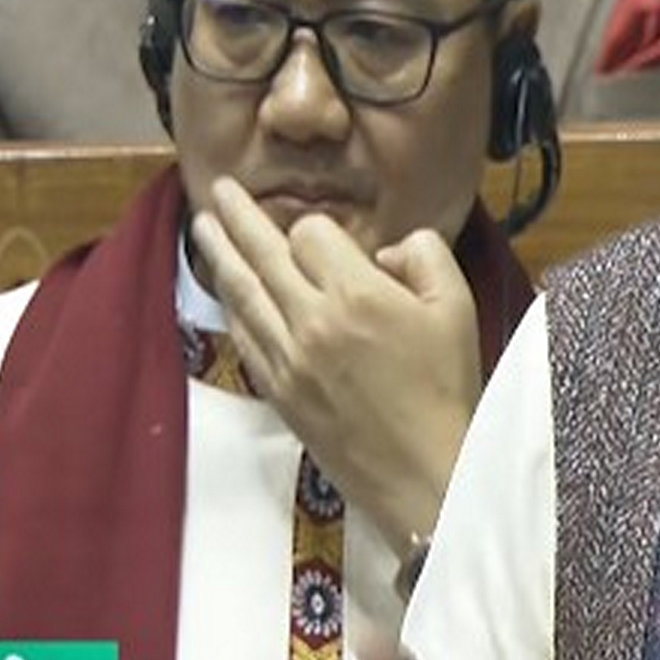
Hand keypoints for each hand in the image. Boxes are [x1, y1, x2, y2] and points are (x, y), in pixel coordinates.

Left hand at [190, 177, 480, 556]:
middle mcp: (312, 320)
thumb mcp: (458, 306)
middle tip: (217, 189)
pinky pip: (245, 336)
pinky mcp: (279, 390)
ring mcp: (288, 358)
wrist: (427, 470)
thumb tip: (387, 250)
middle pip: (263, 254)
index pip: (312, 234)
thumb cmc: (448, 386)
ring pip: (243, 293)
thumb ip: (426, 255)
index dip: (320, 226)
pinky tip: (226, 291)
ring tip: (202, 225)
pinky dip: (232, 306)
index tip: (332, 235)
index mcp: (358, 294)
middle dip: (237, 217)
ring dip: (220, 254)